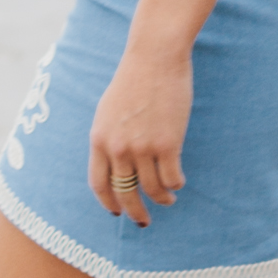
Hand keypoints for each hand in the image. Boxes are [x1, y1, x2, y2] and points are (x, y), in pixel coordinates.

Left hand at [89, 41, 191, 226]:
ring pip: (152, 189)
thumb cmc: (133, 80)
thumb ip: (109, 138)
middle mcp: (118, 148)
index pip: (99, 184)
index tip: (116, 212)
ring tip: (168, 199)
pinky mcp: (168, 144)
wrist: (155, 57)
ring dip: (162, 199)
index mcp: (99, 139)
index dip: (108, 203)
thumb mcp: (108, 111)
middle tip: (143, 221)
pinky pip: (172, 178)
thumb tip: (116, 167)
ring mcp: (143, 147)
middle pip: (125, 193)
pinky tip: (178, 183)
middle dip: (135, 212)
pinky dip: (176, 185)